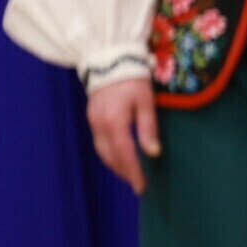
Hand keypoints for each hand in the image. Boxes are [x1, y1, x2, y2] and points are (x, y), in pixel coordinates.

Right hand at [86, 79, 160, 193]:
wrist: (109, 59)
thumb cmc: (132, 79)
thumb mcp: (146, 102)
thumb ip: (148, 128)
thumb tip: (153, 153)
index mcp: (115, 122)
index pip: (125, 155)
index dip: (133, 172)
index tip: (142, 187)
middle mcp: (100, 125)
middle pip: (111, 157)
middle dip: (125, 173)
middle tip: (138, 185)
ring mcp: (93, 121)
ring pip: (102, 151)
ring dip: (116, 166)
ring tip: (130, 175)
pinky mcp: (92, 117)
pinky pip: (99, 142)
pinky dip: (109, 154)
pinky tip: (118, 158)